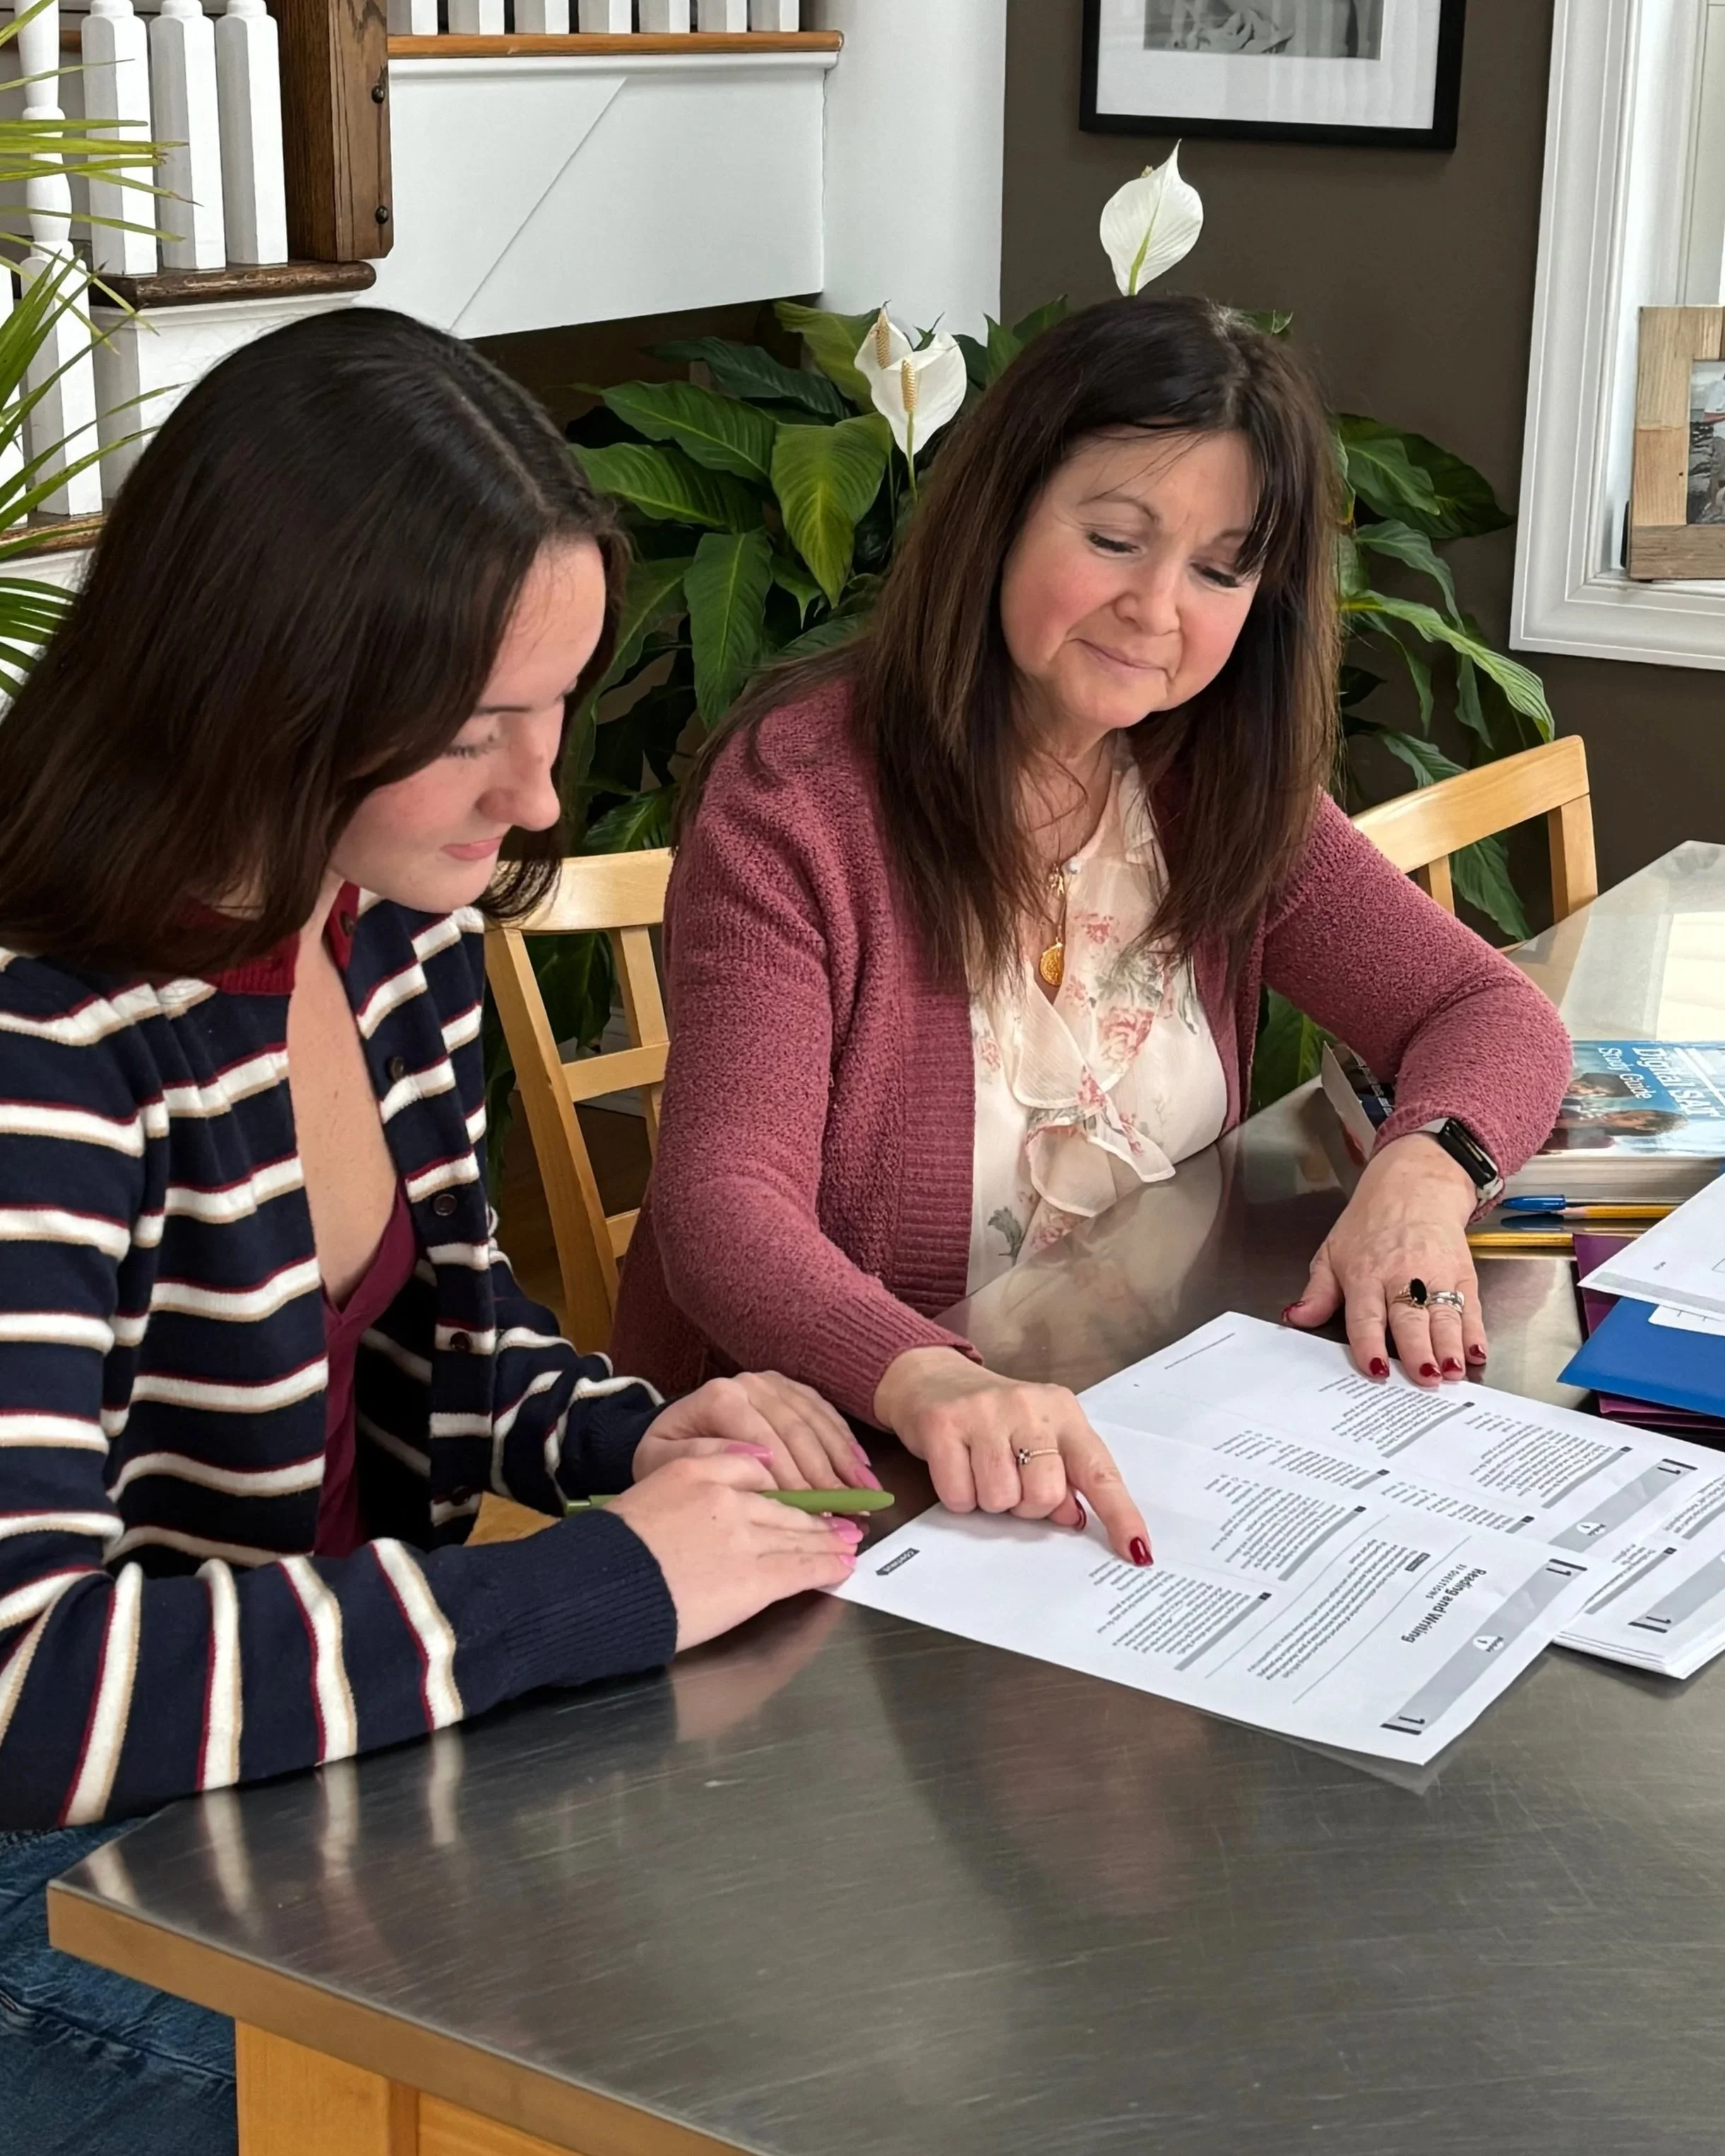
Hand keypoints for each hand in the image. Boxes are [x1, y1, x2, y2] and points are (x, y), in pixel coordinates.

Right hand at [606, 1453, 862, 1651]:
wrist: (598, 1586)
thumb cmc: (610, 1548)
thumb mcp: (648, 1490)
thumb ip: (696, 1471)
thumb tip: (744, 1466)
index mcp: (696, 1470)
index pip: (756, 1468)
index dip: (784, 1482)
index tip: (799, 1490)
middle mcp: (727, 1498)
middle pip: (784, 1503)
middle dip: (816, 1512)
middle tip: (841, 1515)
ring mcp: (745, 1539)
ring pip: (798, 1534)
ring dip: (828, 1539)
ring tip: (848, 1542)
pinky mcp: (755, 1580)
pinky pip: (802, 1569)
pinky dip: (826, 1566)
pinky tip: (841, 1566)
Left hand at [634, 1372, 880, 1491]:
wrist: (671, 1431)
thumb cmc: (668, 1454)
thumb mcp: (664, 1462)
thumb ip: (702, 1458)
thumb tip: (756, 1460)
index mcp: (721, 1397)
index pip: (767, 1442)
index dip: (794, 1480)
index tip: (815, 1513)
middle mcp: (751, 1383)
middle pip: (798, 1432)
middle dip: (827, 1476)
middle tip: (850, 1510)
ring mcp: (775, 1383)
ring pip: (817, 1422)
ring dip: (844, 1460)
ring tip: (865, 1493)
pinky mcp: (792, 1389)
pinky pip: (825, 1413)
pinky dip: (845, 1441)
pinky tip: (860, 1466)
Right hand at [872, 1347, 1151, 1564]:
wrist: (931, 1377)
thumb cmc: (995, 1418)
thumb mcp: (1040, 1436)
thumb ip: (1065, 1476)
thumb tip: (1073, 1518)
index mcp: (1063, 1413)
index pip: (1099, 1471)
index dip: (1120, 1514)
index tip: (1137, 1550)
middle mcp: (1029, 1407)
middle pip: (1045, 1495)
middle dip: (1026, 1505)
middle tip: (1011, 1482)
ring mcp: (985, 1413)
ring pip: (1000, 1499)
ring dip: (990, 1500)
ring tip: (981, 1469)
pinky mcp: (944, 1425)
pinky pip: (960, 1496)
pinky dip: (959, 1496)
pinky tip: (957, 1466)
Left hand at [1285, 1133, 1485, 1386]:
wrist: (1414, 1185)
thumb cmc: (1370, 1223)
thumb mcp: (1333, 1252)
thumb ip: (1318, 1292)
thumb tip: (1297, 1317)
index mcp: (1364, 1274)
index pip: (1366, 1316)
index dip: (1371, 1344)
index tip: (1376, 1370)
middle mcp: (1401, 1275)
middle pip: (1409, 1318)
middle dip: (1418, 1350)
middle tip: (1424, 1378)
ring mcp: (1435, 1275)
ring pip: (1443, 1316)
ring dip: (1449, 1346)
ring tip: (1452, 1372)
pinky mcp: (1462, 1274)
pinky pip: (1470, 1308)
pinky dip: (1475, 1331)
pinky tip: (1476, 1351)